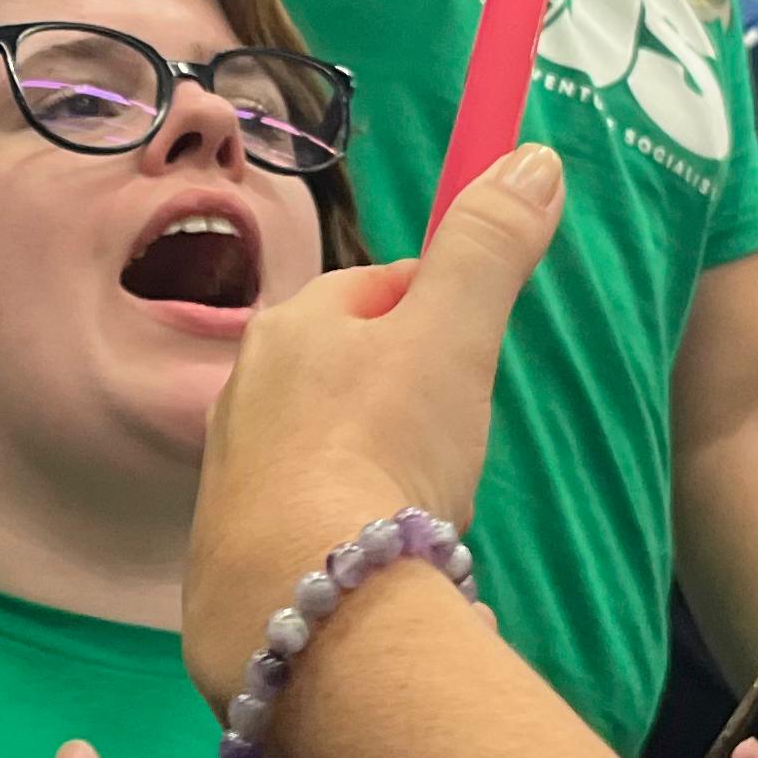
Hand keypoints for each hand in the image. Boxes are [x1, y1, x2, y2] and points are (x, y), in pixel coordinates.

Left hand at [182, 142, 562, 701]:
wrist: (303, 603)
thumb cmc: (383, 451)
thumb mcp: (454, 336)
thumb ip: (489, 247)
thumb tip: (533, 155)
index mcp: (291, 326)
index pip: (377, 291)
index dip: (439, 313)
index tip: (479, 352)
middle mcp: (241, 391)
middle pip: (342, 371)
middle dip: (398, 394)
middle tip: (455, 442)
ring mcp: (226, 477)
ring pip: (316, 447)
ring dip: (366, 465)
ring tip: (419, 508)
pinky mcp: (225, 557)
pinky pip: (296, 520)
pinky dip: (336, 529)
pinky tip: (373, 560)